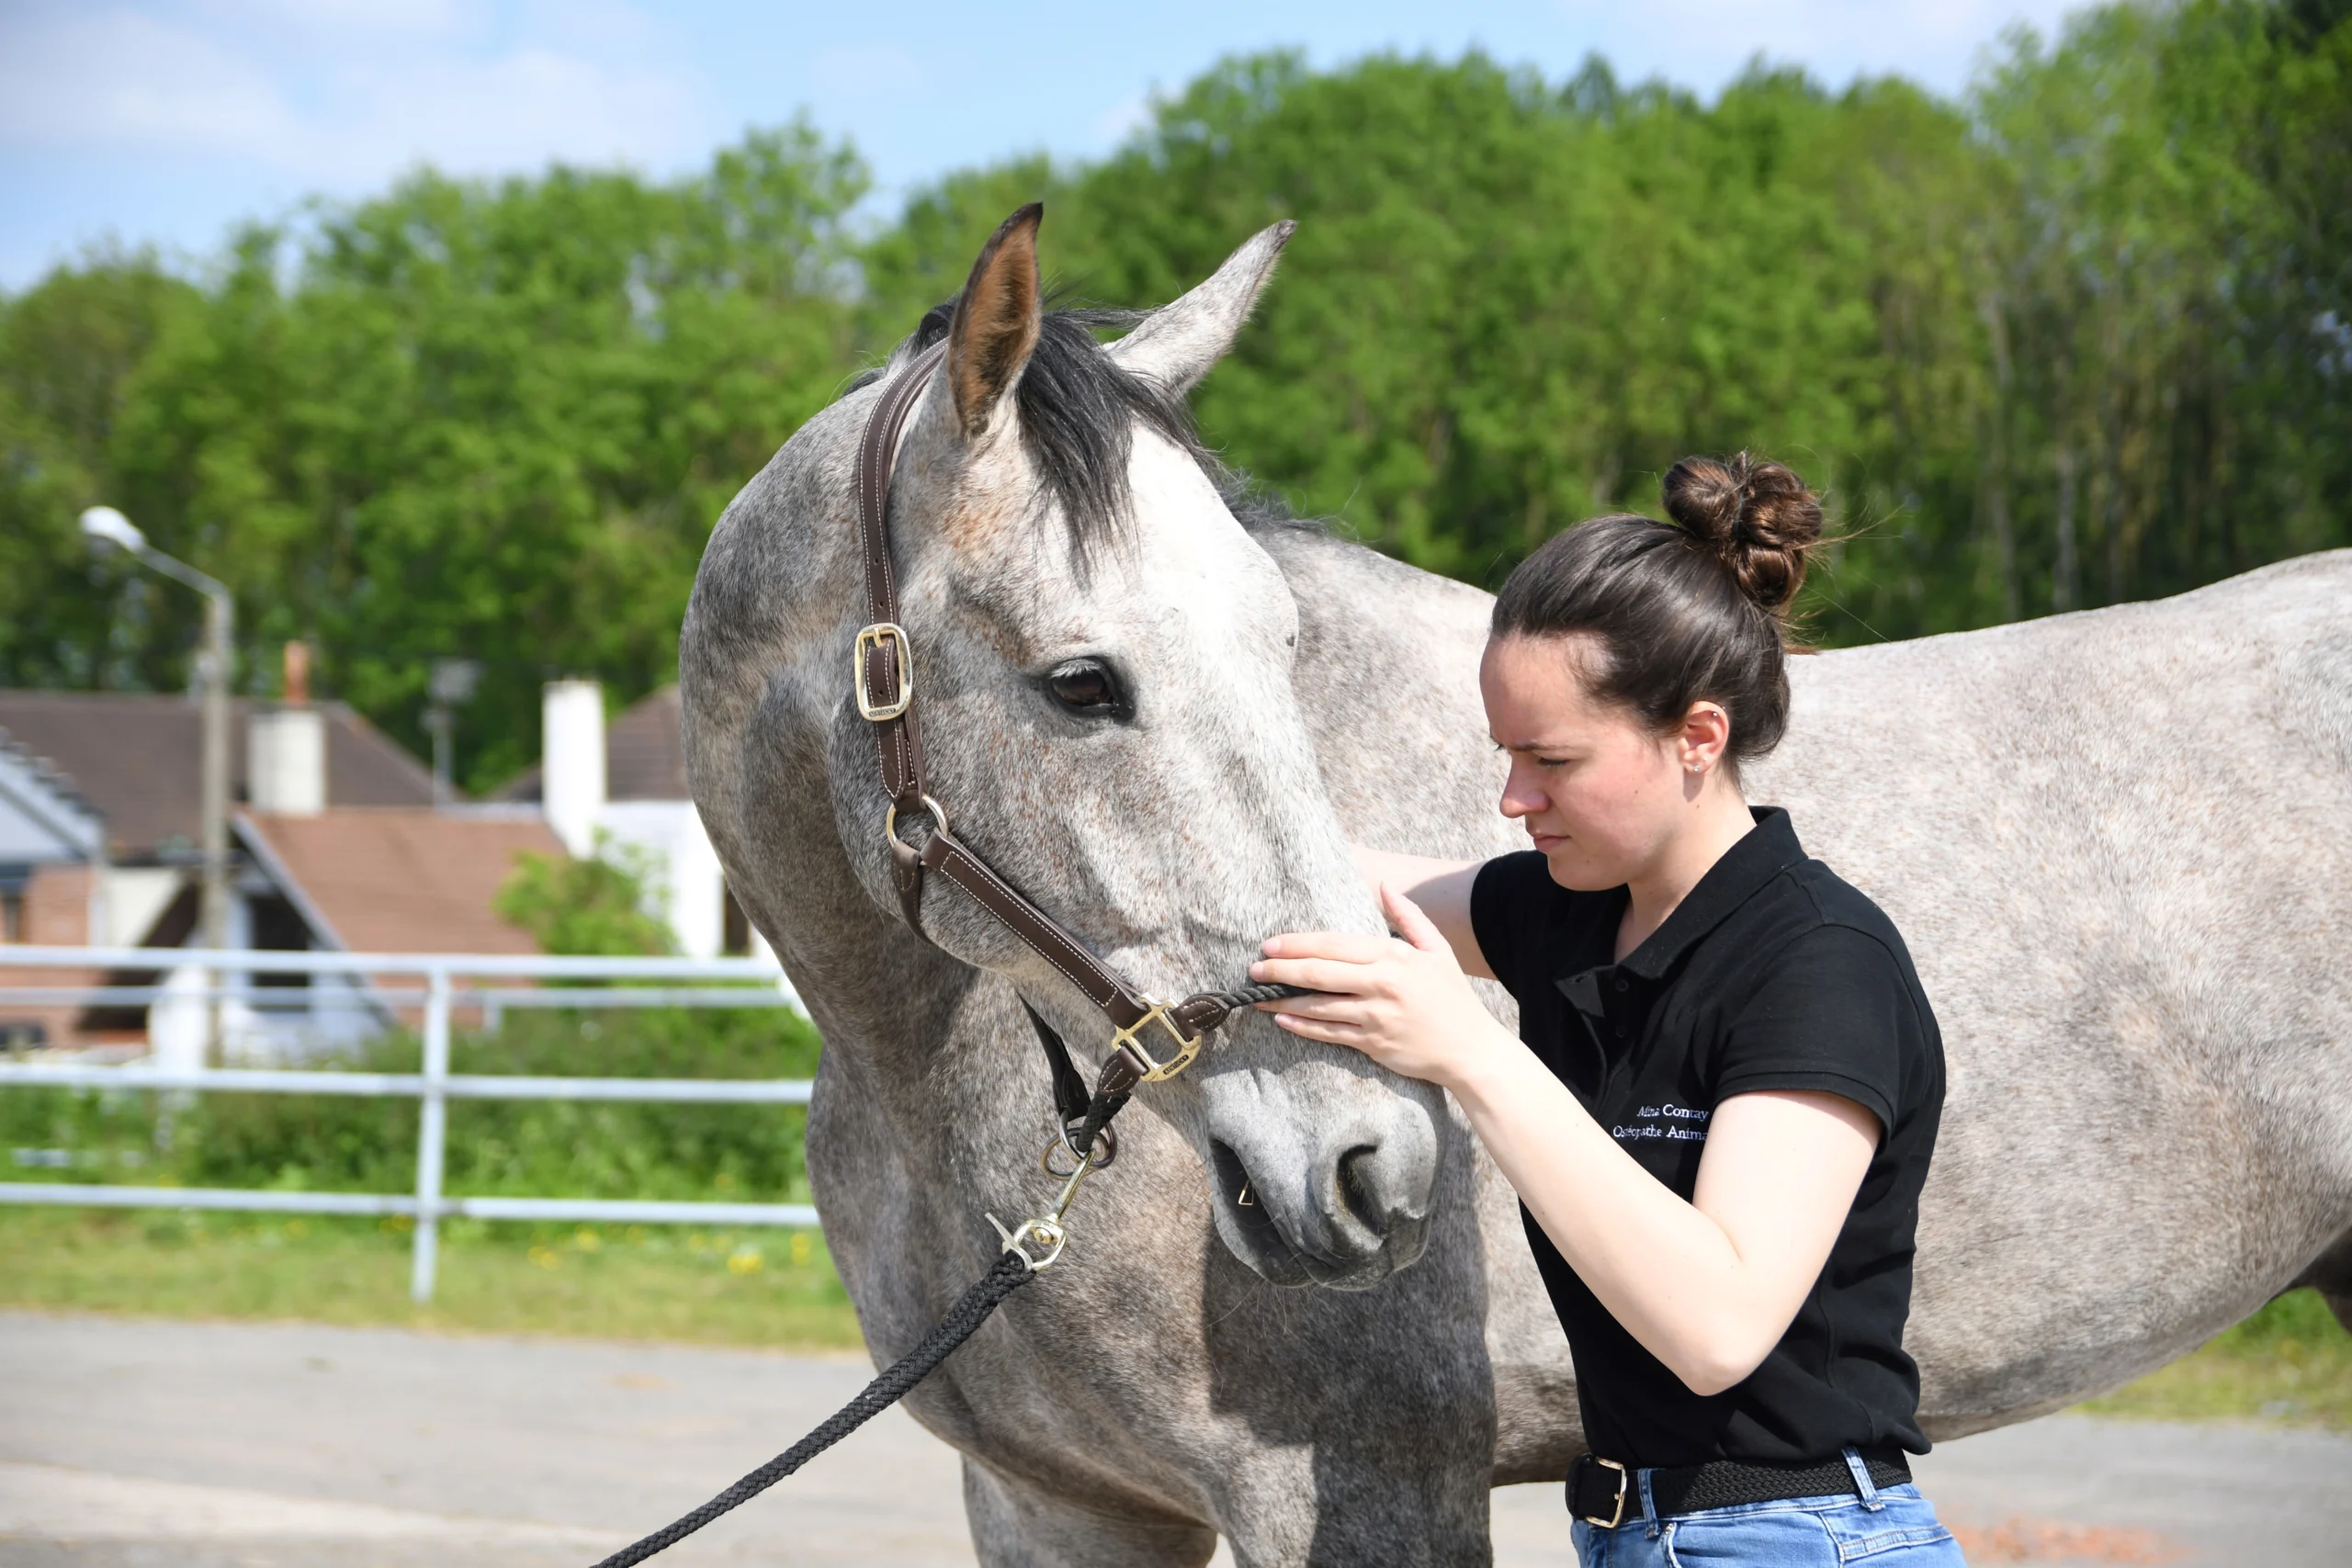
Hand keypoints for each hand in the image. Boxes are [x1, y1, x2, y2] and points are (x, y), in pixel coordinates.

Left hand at [1249, 883, 1518, 1088]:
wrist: (1471, 1049)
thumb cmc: (1453, 997)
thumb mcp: (1438, 950)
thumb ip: (1409, 917)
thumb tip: (1385, 886)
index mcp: (1394, 956)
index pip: (1334, 945)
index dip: (1298, 944)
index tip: (1270, 945)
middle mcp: (1382, 984)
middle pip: (1319, 973)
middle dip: (1280, 970)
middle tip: (1253, 970)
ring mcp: (1376, 1016)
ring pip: (1318, 1006)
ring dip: (1283, 1000)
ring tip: (1258, 996)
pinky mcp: (1373, 1043)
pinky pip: (1329, 1033)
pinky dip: (1302, 1026)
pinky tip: (1283, 1019)